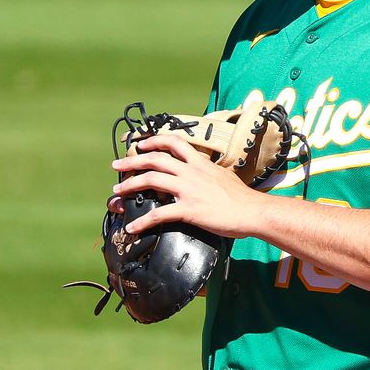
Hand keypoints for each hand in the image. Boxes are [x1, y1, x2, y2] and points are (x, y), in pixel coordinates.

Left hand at [109, 134, 265, 238]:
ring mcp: (188, 190)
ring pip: (151, 180)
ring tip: (117, 192)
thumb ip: (208, 174)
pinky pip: (159, 214)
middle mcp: (191, 172)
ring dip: (130, 185)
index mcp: (200, 163)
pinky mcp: (189, 209)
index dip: (154, 141)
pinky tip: (133, 227)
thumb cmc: (242, 198)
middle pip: (155, 159)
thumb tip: (202, 175)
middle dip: (132, 161)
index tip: (140, 144)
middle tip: (117, 166)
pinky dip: (142, 222)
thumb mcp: (223, 176)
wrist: (253, 211)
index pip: (174, 143)